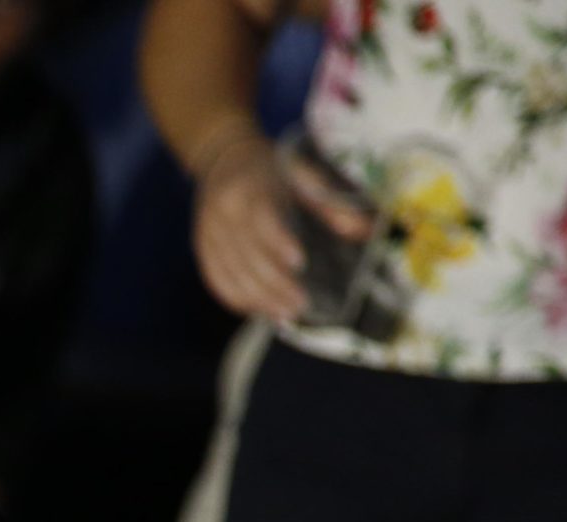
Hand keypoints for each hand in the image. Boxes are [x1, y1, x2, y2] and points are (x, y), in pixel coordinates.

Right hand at [191, 132, 370, 321]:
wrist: (224, 160)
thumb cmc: (271, 171)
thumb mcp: (303, 175)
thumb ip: (330, 203)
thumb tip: (364, 232)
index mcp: (249, 188)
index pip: (261, 219)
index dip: (278, 241)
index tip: (300, 263)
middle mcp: (222, 212)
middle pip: (246, 255)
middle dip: (273, 284)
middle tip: (301, 304)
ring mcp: (208, 233)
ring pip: (230, 273)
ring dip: (258, 299)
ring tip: (286, 315)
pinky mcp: (202, 249)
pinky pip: (216, 280)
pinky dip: (237, 299)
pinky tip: (259, 310)